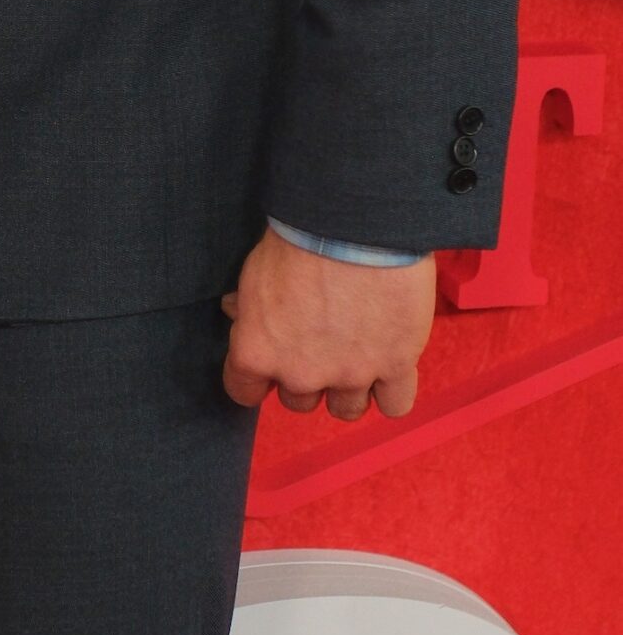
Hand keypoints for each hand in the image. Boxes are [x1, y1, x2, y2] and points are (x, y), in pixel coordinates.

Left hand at [221, 227, 435, 420]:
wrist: (354, 225)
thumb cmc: (297, 238)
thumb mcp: (255, 269)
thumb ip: (248, 304)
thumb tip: (237, 312)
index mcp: (257, 350)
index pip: (243, 390)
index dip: (256, 377)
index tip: (268, 364)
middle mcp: (301, 373)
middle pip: (299, 402)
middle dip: (306, 376)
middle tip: (318, 343)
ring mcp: (350, 374)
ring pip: (346, 409)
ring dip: (348, 387)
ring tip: (356, 353)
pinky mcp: (396, 367)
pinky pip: (395, 405)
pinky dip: (392, 389)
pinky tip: (389, 363)